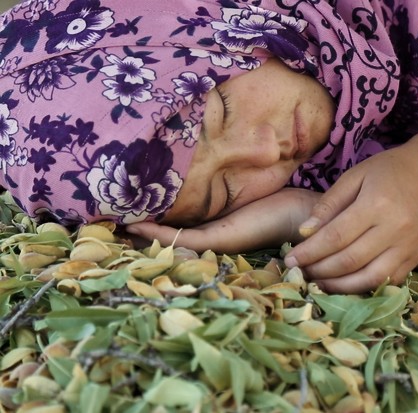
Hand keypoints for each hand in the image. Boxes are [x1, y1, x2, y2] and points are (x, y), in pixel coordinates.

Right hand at [126, 188, 320, 252]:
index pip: (178, 230)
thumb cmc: (281, 202)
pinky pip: (185, 237)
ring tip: (112, 231)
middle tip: (108, 229)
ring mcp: (216, 240)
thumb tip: (212, 170)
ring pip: (171, 242)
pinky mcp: (223, 238)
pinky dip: (160, 233)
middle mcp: (213, 238)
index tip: (127, 216)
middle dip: (141, 235)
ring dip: (143, 236)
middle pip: (170, 240)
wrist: (305, 214)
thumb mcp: (247, 193)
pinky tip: (137, 226)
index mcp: (217, 228)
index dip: (153, 225)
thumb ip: (227, 189)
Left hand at [284, 145, 417, 293]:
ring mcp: (409, 247)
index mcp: (377, 204)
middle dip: (319, 270)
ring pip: (369, 278)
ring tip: (317, 282)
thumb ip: (328, 204)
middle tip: (299, 272)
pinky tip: (343, 283)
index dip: (310, 252)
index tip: (290, 259)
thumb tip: (303, 233)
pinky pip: (386, 281)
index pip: (336, 236)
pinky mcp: (416, 258)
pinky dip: (362, 287)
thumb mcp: (354, 176)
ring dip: (338, 285)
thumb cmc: (387, 171)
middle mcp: (396, 228)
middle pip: (350, 260)